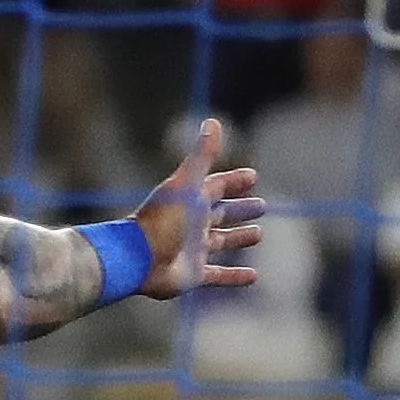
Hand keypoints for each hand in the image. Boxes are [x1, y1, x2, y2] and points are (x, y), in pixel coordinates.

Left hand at [137, 118, 262, 298]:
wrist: (137, 259)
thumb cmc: (162, 219)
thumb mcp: (186, 184)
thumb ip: (201, 156)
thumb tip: (213, 122)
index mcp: (190, 202)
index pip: (216, 187)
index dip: (234, 181)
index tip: (253, 176)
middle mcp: (192, 225)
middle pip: (220, 214)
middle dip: (239, 209)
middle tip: (262, 206)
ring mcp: (192, 250)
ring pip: (221, 242)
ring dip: (238, 238)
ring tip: (257, 234)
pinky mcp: (193, 274)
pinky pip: (218, 276)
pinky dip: (235, 277)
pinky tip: (254, 277)